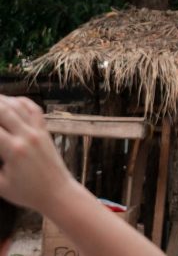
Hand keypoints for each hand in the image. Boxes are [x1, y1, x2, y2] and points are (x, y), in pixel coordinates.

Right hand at [0, 95, 76, 213]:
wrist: (58, 192)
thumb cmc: (27, 193)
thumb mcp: (0, 186)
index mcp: (14, 150)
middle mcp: (27, 136)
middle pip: (4, 110)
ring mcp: (39, 131)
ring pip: (20, 106)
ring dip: (3, 99)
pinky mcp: (46, 131)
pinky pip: (34, 110)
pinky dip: (22, 101)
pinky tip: (12, 100)